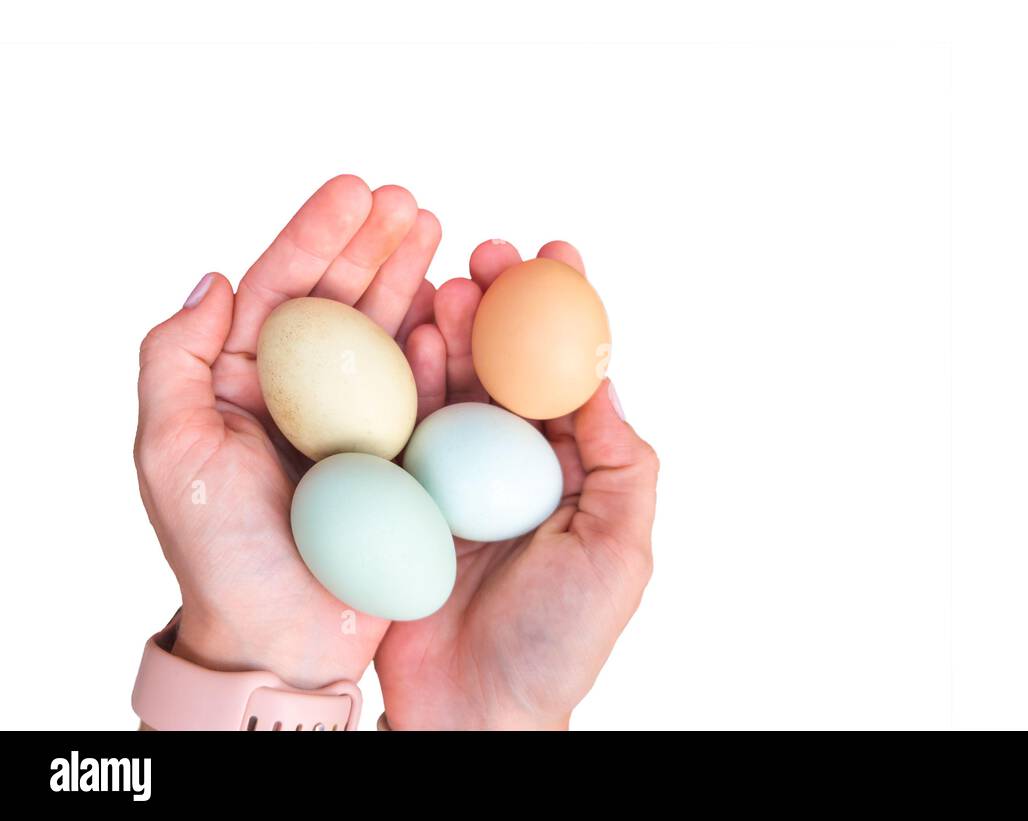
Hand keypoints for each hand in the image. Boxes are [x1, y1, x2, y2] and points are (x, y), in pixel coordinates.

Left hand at [134, 175, 441, 688]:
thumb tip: (215, 278)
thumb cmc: (219, 555)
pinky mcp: (400, 454)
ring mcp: (354, 422)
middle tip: (410, 200)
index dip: (317, 234)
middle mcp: (299, 394)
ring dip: (411, 279)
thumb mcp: (171, 452)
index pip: (280, 289)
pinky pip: (423, 390)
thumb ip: (175, 359)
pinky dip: (438, 347)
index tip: (355, 189)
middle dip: (374, 243)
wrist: (283, 640)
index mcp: (240, 383)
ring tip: (439, 232)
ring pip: (385, 334)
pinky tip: (450, 308)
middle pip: (341, 300)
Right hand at [375, 240, 658, 728]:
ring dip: (450, 329)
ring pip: (453, 382)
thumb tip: (606, 380)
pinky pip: (402, 425)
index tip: (559, 254)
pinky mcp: (401, 495)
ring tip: (444, 287)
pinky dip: (403, 378)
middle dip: (500, 303)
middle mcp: (514, 463)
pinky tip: (405, 338)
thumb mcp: (620, 552)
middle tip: (486, 255)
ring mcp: (454, 475)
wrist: (475, 713)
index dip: (568, 311)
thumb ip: (625, 464)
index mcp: (574, 469)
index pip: (572, 375)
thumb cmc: (560, 640)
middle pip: (507, 364)